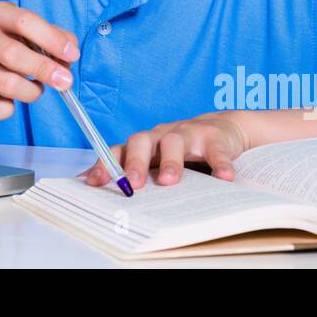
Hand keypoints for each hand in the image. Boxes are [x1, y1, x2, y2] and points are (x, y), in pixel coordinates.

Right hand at [0, 2, 79, 120]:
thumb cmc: (4, 44)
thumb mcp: (26, 32)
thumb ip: (52, 37)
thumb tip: (70, 53)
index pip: (25, 21)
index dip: (52, 39)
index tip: (72, 55)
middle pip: (13, 54)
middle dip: (44, 70)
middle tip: (66, 82)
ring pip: (5, 84)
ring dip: (30, 92)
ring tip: (36, 90)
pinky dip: (7, 110)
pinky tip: (10, 103)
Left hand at [80, 114, 250, 189]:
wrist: (224, 128)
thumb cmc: (182, 150)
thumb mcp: (158, 160)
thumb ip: (133, 172)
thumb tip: (94, 188)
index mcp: (144, 144)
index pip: (118, 151)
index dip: (105, 165)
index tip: (93, 183)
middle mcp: (161, 135)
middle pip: (141, 141)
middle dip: (135, 163)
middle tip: (133, 185)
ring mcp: (189, 134)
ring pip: (175, 142)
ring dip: (171, 162)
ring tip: (169, 181)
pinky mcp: (216, 138)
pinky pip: (217, 151)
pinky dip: (220, 164)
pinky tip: (223, 178)